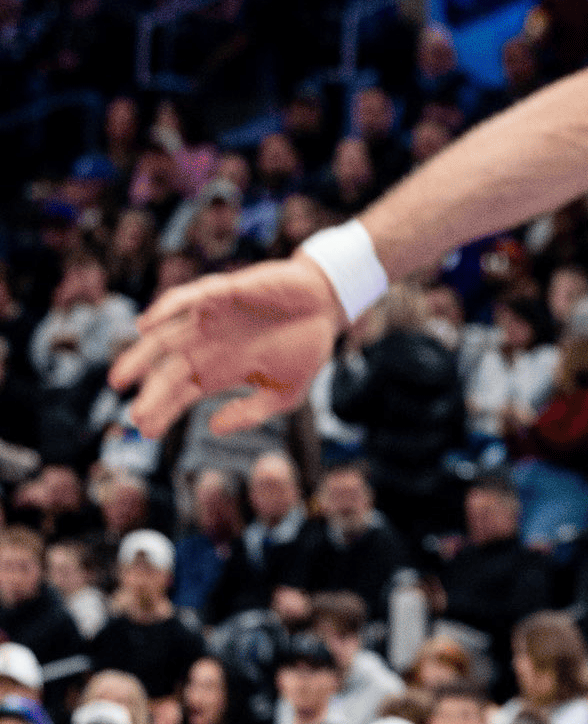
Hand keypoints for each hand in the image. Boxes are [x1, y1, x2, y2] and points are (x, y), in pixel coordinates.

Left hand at [108, 257, 345, 437]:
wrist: (330, 306)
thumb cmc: (307, 347)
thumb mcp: (286, 393)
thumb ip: (251, 412)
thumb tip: (212, 428)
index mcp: (221, 370)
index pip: (181, 393)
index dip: (162, 411)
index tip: (146, 431)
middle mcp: (210, 344)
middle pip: (167, 369)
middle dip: (148, 391)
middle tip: (133, 414)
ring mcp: (214, 318)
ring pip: (166, 336)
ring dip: (142, 355)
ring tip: (121, 378)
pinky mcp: (225, 292)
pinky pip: (188, 298)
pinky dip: (166, 308)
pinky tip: (148, 324)